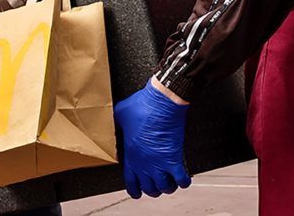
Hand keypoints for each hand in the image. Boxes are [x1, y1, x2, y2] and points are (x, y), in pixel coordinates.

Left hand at [114, 79, 190, 198]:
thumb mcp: (120, 114)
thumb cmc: (142, 106)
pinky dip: (183, 181)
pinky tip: (182, 177)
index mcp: (131, 156)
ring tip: (169, 181)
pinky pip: (181, 179)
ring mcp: (160, 162)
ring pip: (165, 188)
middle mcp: (145, 163)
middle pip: (150, 189)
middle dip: (153, 189)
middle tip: (156, 184)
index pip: (131, 182)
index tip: (137, 191)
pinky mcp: (175, 158)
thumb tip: (110, 120)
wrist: (162, 101)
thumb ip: (115, 122)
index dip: (134, 190)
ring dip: (168, 186)